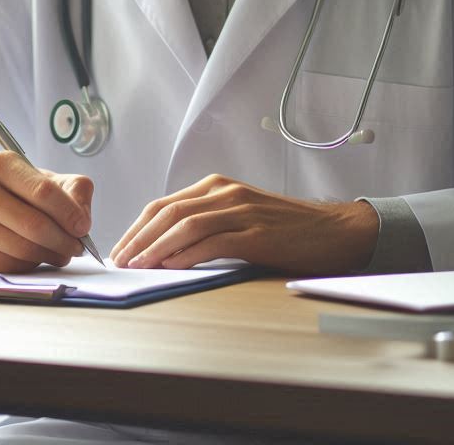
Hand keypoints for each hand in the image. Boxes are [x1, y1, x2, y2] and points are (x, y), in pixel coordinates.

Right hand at [0, 152, 93, 272]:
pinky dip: (31, 265)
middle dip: (64, 240)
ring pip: (23, 248)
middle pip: (34, 224)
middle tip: (77, 248)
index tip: (83, 228)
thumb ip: (72, 190)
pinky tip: (36, 258)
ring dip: (51, 255)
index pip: (43, 191)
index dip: (69, 212)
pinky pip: (10, 264)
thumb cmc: (13, 195)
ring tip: (61, 254)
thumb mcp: (42, 180)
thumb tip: (82, 220)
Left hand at [111, 175, 378, 274]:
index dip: (137, 227)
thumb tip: (165, 248)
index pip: (163, 205)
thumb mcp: (238, 216)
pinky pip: (214, 241)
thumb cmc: (284, 229)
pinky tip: (172, 267)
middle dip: (139, 237)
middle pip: (168, 212)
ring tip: (138, 265)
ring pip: (186, 224)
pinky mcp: (256, 232)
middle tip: (120, 260)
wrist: (333, 230)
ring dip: (157, 246)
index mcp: (216, 187)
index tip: (120, 248)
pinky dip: (188, 254)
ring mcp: (240, 211)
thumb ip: (207, 224)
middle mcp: (224, 193)